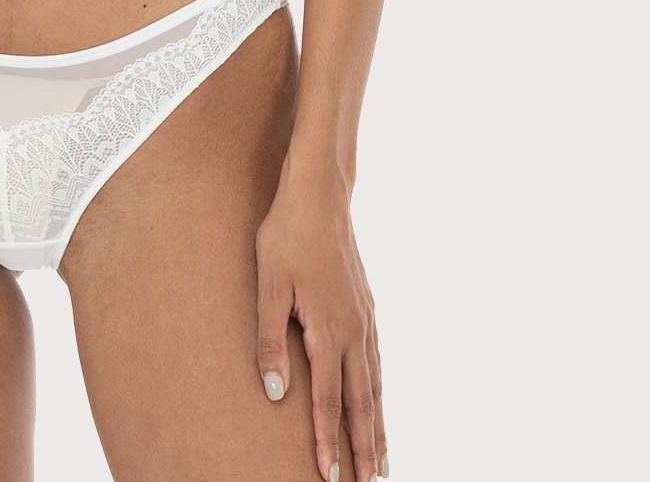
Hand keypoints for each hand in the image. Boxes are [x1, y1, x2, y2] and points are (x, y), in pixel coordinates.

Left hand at [254, 169, 386, 481]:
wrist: (320, 195)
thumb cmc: (287, 236)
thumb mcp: (268, 285)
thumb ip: (270, 340)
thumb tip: (273, 392)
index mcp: (328, 331)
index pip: (328, 401)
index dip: (328, 441)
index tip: (331, 477)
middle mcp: (353, 331)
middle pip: (361, 403)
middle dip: (365, 448)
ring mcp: (364, 318)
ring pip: (375, 385)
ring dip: (378, 425)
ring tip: (381, 460)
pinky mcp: (366, 306)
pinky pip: (376, 361)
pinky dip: (380, 391)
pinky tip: (378, 399)